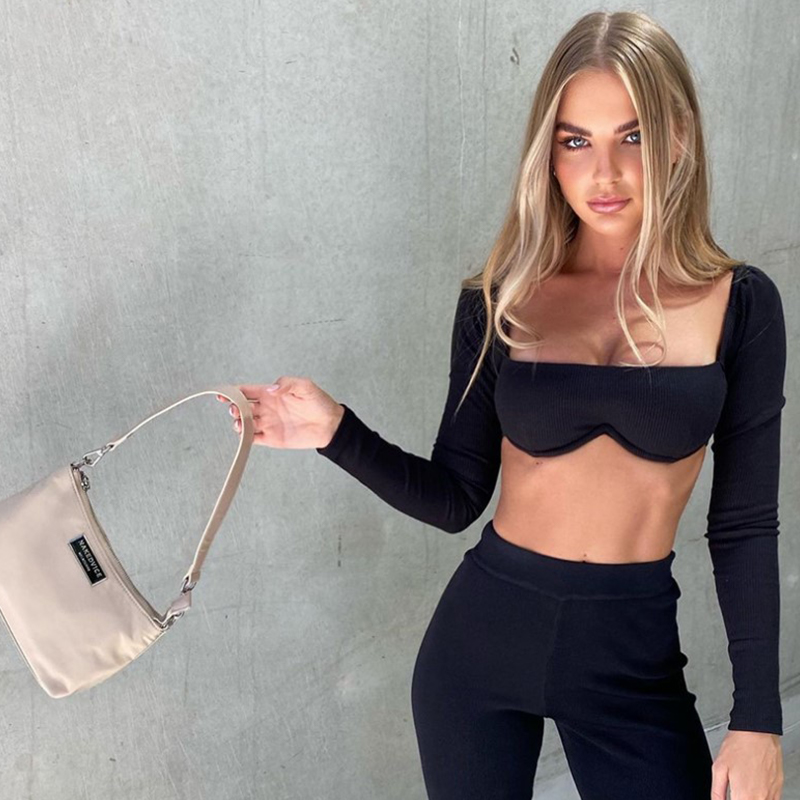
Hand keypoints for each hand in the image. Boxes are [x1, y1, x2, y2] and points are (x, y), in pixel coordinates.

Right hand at [215, 378, 344, 448]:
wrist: (330, 425)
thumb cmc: (319, 402)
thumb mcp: (305, 386)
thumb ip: (286, 384)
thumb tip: (270, 390)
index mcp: (270, 393)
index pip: (246, 391)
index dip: (233, 392)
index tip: (223, 394)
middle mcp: (266, 408)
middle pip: (241, 408)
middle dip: (234, 408)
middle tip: (237, 410)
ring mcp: (268, 423)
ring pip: (245, 424)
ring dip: (238, 424)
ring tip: (241, 424)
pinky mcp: (273, 438)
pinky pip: (254, 439)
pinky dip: (246, 439)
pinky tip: (246, 436)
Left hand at [712, 730, 782, 798]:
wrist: (758, 732)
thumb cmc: (739, 746)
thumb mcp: (718, 768)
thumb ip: (717, 792)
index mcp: (744, 796)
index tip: (729, 797)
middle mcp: (760, 799)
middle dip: (740, 799)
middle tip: (735, 792)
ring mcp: (772, 795)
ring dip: (750, 799)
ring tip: (743, 786)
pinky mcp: (778, 789)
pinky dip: (761, 797)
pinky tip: (753, 788)